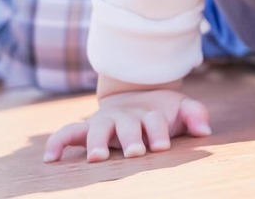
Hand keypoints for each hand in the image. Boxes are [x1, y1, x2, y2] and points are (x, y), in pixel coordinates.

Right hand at [43, 89, 210, 162]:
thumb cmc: (162, 110)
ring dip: (96, 142)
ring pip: (97, 129)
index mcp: (147, 113)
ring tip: (97, 157)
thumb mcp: (180, 108)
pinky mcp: (86, 129)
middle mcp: (124, 117)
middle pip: (126, 125)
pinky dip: (57, 142)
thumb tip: (204, 131)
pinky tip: (50, 159)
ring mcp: (103, 122)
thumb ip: (195, 114)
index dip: (159, 131)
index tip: (163, 146)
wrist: (136, 96)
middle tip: (136, 152)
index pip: (154, 120)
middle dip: (130, 138)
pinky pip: (67, 133)